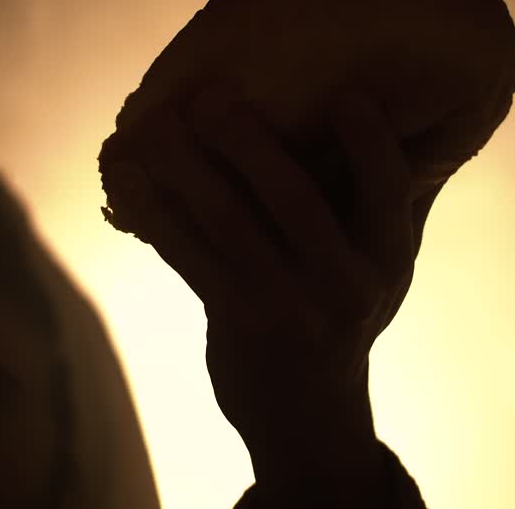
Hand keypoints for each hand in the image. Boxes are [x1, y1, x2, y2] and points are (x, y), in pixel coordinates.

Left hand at [106, 83, 415, 503]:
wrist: (309, 420)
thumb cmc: (344, 315)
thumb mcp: (381, 268)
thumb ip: (379, 204)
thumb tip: (379, 110)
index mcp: (389, 258)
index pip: (388, 191)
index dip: (371, 144)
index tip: (348, 95)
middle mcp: (346, 285)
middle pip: (295, 200)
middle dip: (248, 142)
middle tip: (208, 95)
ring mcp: (288, 308)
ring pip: (228, 221)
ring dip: (182, 165)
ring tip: (151, 122)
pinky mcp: (238, 323)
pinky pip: (188, 256)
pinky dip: (153, 212)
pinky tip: (126, 177)